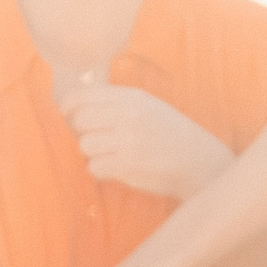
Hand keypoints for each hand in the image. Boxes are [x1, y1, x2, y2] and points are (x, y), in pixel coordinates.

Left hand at [57, 82, 233, 200]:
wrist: (199, 162)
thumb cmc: (171, 135)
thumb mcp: (148, 107)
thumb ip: (117, 103)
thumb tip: (76, 106)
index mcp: (132, 98)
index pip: (84, 96)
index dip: (69, 106)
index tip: (67, 114)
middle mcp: (128, 116)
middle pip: (80, 120)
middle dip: (82, 132)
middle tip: (97, 139)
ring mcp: (127, 141)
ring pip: (84, 145)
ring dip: (92, 153)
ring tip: (110, 154)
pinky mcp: (127, 166)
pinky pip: (93, 167)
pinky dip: (100, 170)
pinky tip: (115, 168)